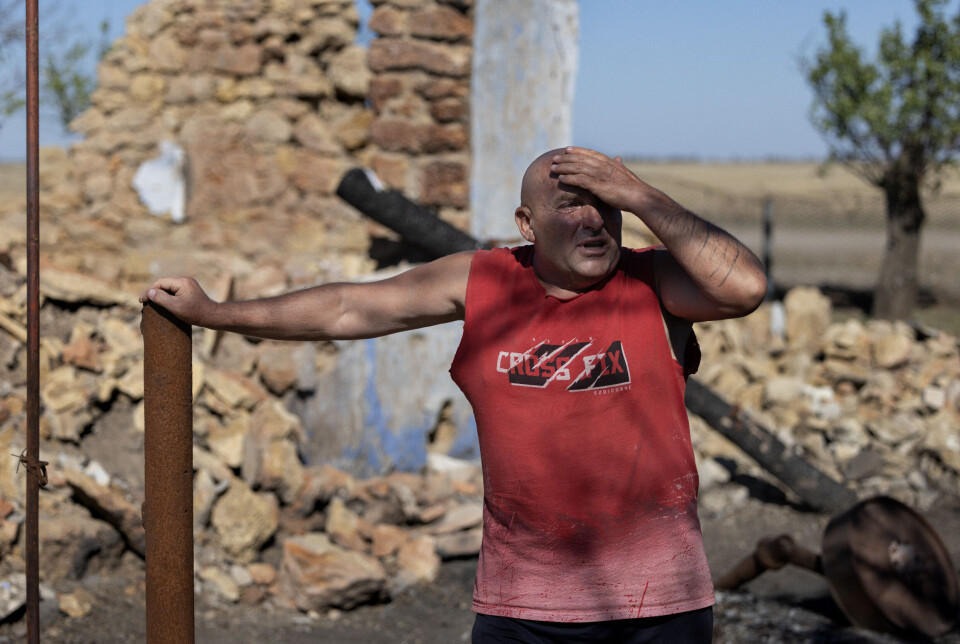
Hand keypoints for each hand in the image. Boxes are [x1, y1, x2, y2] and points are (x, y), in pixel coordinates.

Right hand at [139, 276, 216, 326]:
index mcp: (181, 281)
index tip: (142, 300)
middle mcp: (185, 280)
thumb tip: (150, 292)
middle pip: (164, 283)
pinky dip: (167, 295)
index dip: (149, 291)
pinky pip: (174, 290)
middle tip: (144, 301)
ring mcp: (188, 284)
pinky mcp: (190, 290)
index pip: (160, 283)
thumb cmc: (194, 313)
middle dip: (153, 292)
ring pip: (169, 287)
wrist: (212, 316)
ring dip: (159, 294)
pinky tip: (162, 302)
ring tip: (151, 302)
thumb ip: (161, 298)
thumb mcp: (175, 307)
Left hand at [549, 147, 678, 217]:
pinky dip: (569, 178)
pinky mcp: (597, 185)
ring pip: (577, 168)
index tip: (567, 149)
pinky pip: (579, 180)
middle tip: (554, 158)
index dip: (578, 151)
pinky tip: (560, 179)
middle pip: (580, 159)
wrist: (639, 197)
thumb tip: (618, 158)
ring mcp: (600, 174)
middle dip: (566, 158)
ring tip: (552, 168)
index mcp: (610, 162)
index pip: (590, 153)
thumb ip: (618, 165)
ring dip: (563, 167)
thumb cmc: (634, 188)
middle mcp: (603, 165)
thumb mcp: (625, 173)